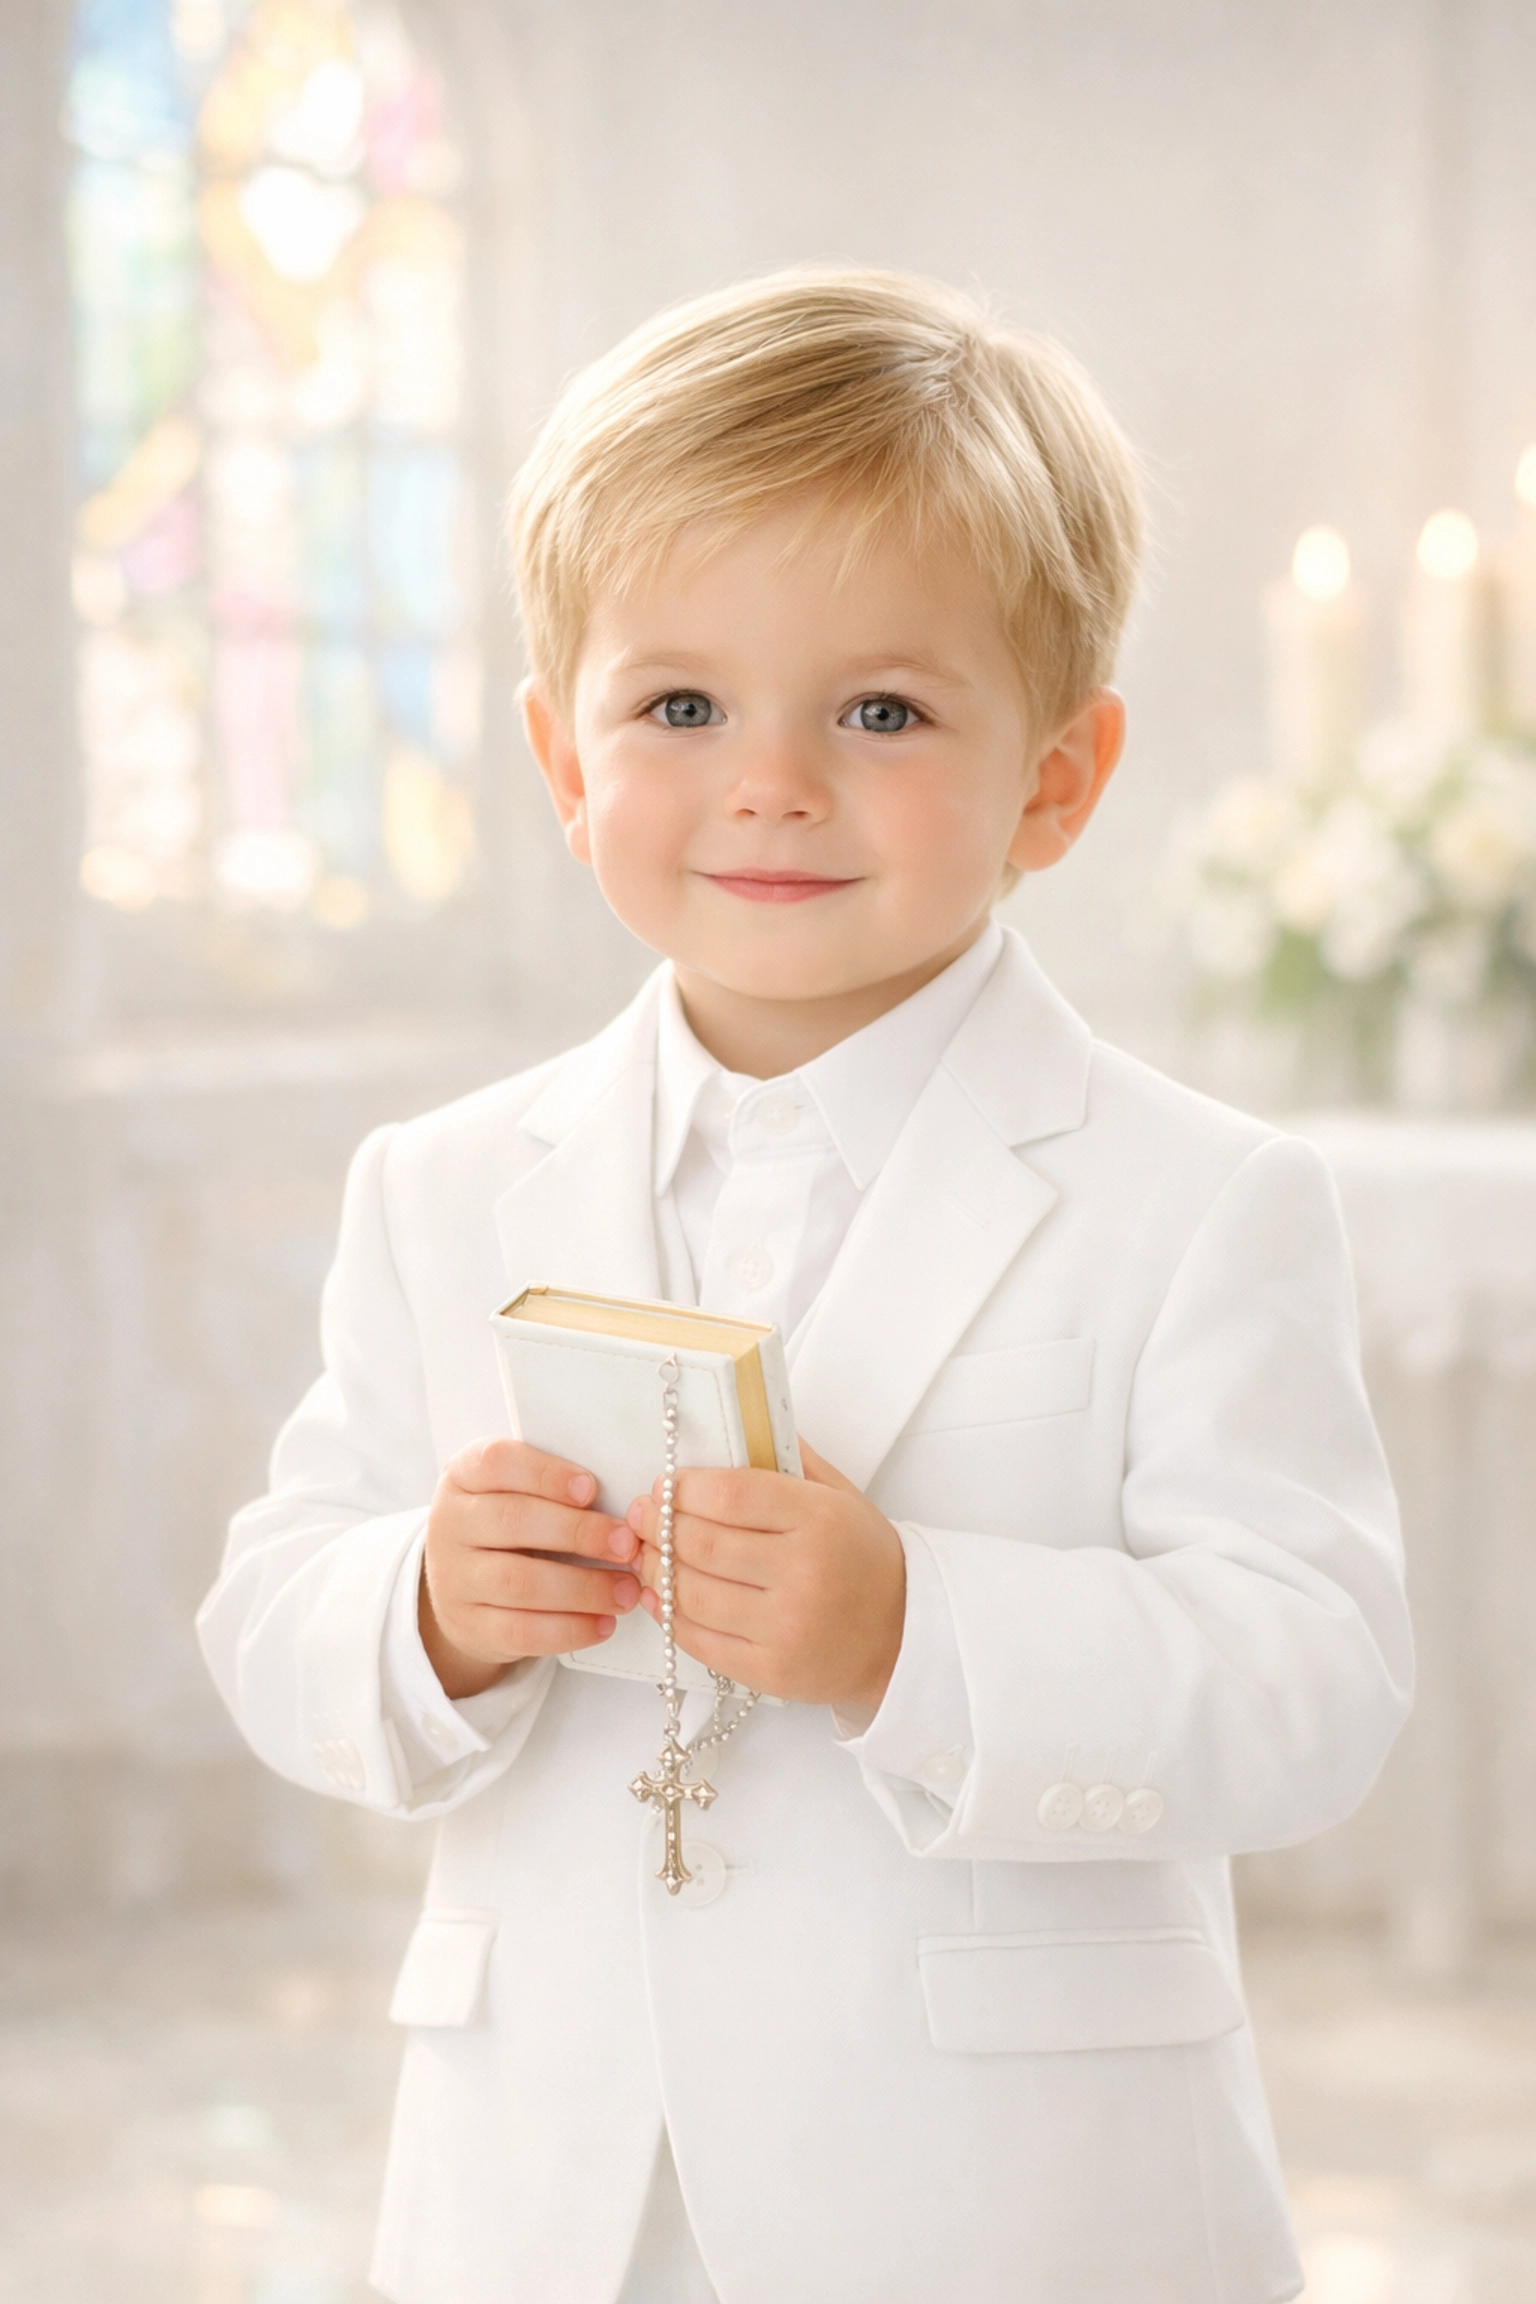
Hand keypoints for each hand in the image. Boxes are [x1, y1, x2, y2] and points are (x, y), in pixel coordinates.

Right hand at [421, 1438, 640, 1698]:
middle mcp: (451, 1524)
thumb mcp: (517, 1492)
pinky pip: (520, 1631)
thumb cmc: (510, 1525)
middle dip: (577, 1533)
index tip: (591, 1489)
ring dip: (582, 1588)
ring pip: (517, 1582)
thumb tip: (626, 1501)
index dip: (545, 1474)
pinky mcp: (469, 1626)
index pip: (496, 1462)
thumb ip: (556, 1487)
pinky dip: (568, 1629)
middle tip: (626, 1544)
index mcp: (464, 1476)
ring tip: (626, 1590)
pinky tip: (603, 1623)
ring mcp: (454, 1579)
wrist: (464, 1586)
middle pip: (511, 1521)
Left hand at [628, 1441, 906, 1710]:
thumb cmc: (864, 1558)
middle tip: (642, 1516)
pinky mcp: (770, 1671)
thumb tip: (736, 1421)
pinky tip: (662, 1595)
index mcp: (820, 1520)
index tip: (667, 1484)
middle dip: (658, 1527)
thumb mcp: (841, 1495)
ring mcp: (785, 1628)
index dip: (683, 1488)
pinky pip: (699, 1640)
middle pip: (700, 1545)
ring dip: (656, 1570)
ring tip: (648, 1553)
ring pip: (690, 1594)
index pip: (729, 1496)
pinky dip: (669, 1615)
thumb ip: (789, 1457)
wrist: (903, 1636)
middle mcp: (803, 1574)